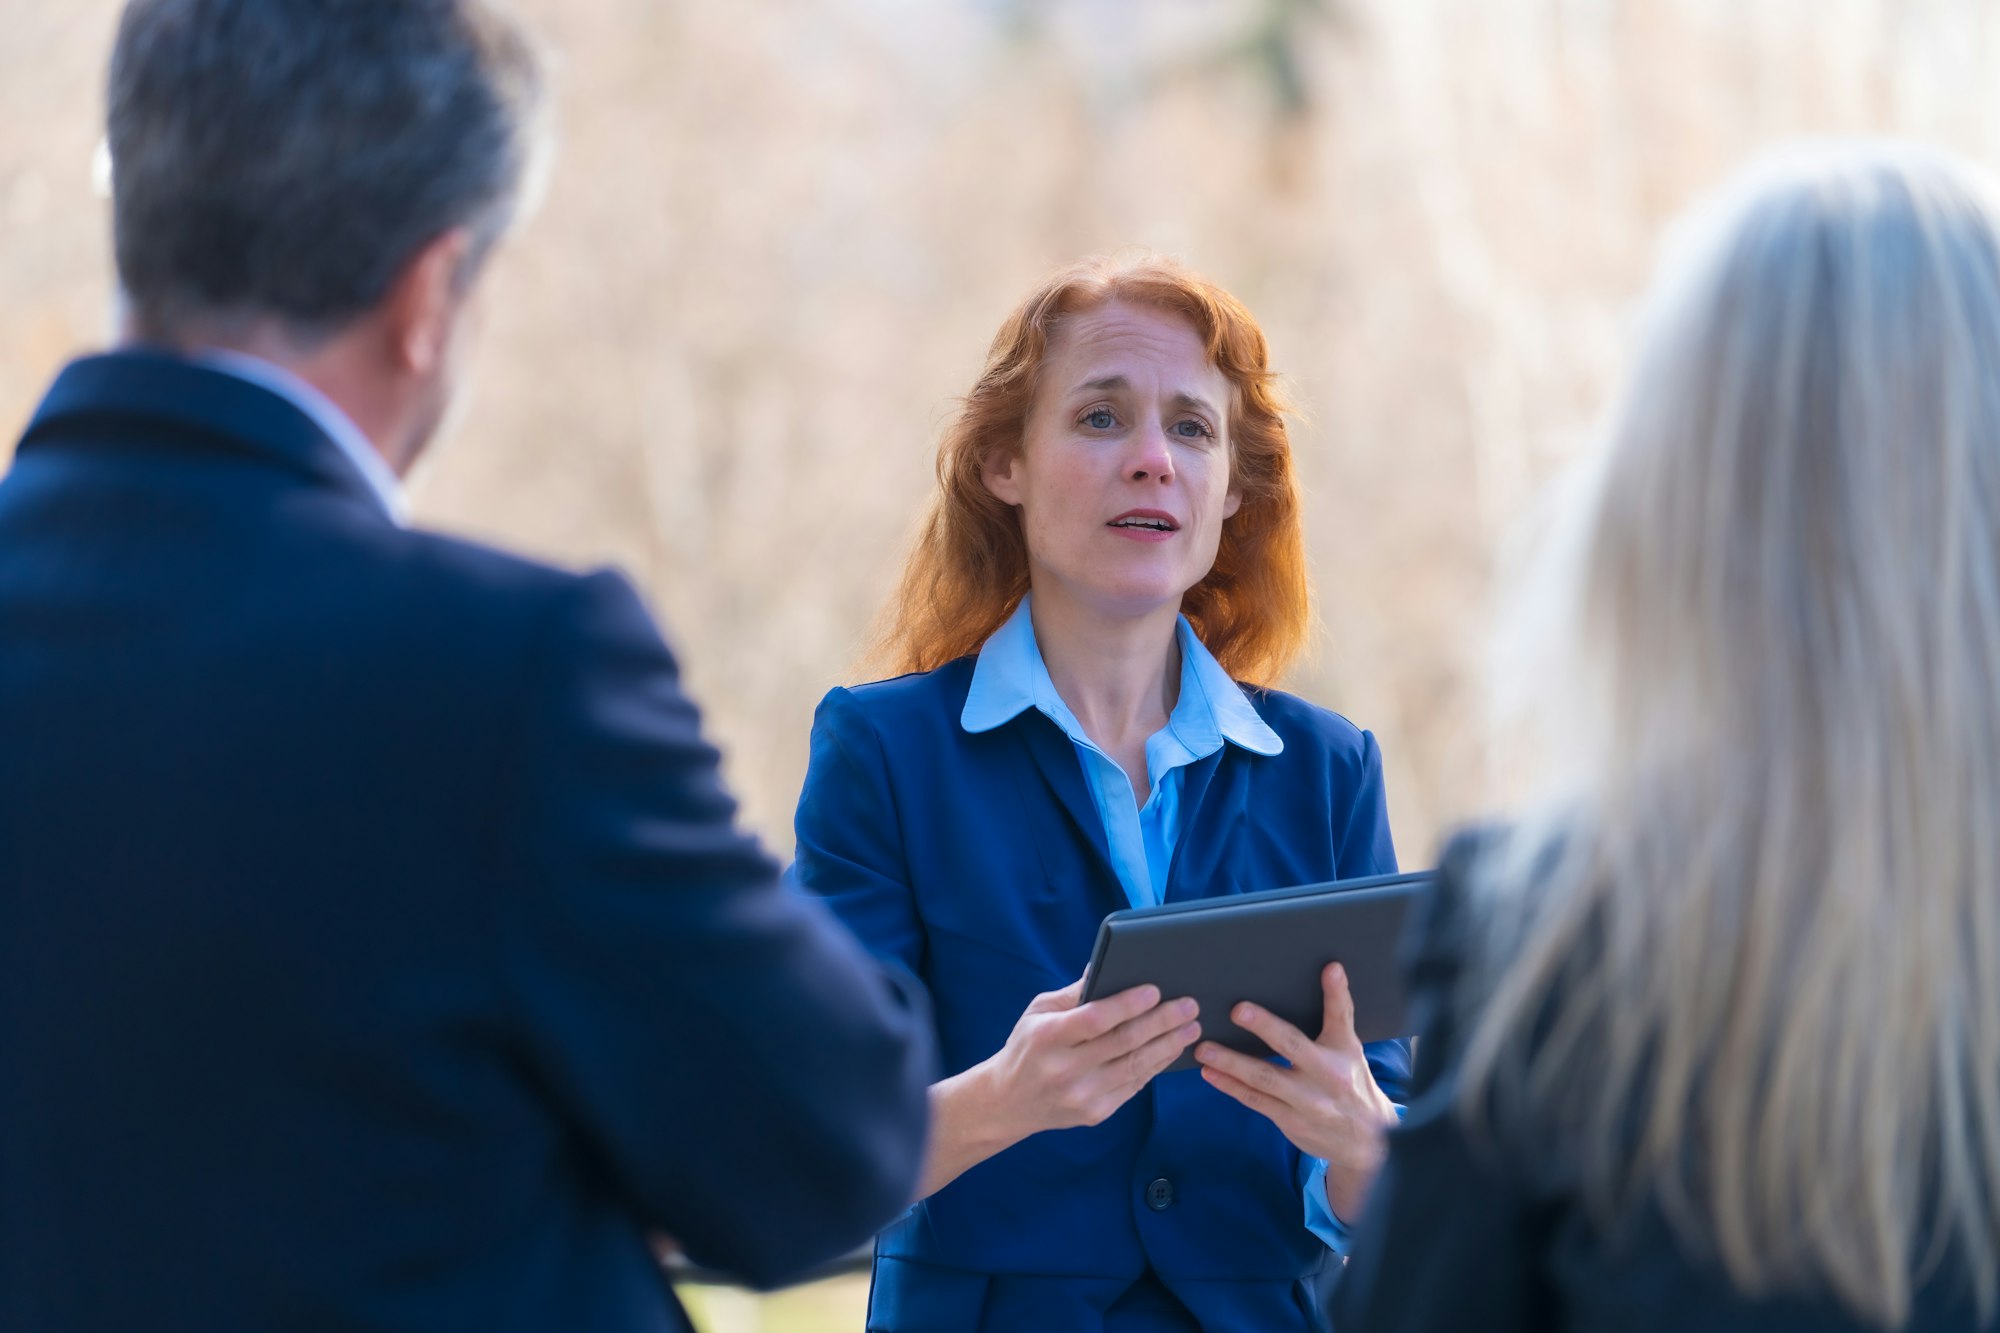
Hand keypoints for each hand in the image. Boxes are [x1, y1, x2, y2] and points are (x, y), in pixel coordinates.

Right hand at [988, 978, 1200, 1138]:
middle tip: (1189, 1006)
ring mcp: (1082, 1095)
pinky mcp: (1095, 1113)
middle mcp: (1065, 1069)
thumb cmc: (1028, 1047)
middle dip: (1162, 1021)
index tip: (1155, 990)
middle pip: (1124, 1042)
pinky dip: (1156, 1066)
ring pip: (1135, 1066)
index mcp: (1048, 1037)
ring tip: (1191, 1027)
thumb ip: (1073, 994)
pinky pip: (1134, 1086)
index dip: (1127, 1004)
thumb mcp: (1038, 1012)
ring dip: (1169, 1045)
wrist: (1009, 1102)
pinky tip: (1171, 1050)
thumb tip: (1105, 965)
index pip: (1095, 1019)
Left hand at [1195, 962, 1396, 1221]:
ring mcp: (1307, 1101)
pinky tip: (1210, 1073)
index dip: (1336, 993)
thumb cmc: (1351, 1083)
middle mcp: (1328, 1076)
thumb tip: (1330, 969)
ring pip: (1265, 1078)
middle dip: (1265, 1027)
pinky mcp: (1289, 1120)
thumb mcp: (1350, 1049)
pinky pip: (1255, 1100)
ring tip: (1204, 1048)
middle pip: (1293, 1046)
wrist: (1365, 1141)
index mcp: (1343, 1051)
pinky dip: (1230, 1086)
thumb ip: (1338, 1014)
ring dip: (1232, 1062)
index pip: (1341, 1017)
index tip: (1330, 969)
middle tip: (1237, 1010)